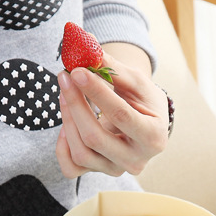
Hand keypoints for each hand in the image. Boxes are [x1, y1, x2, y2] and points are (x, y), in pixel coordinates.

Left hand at [56, 47, 168, 177]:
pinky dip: (62, 147)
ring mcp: (116, 170)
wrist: (145, 123)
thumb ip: (112, 66)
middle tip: (65, 77)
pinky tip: (65, 125)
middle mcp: (136, 160)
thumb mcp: (135, 81)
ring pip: (81, 153)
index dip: (96, 92)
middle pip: (95, 138)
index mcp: (153, 137)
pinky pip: (71, 168)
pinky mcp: (99, 173)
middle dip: (76, 105)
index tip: (77, 70)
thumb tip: (85, 42)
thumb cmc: (143, 100)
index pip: (121, 115)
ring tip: (65, 93)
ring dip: (67, 120)